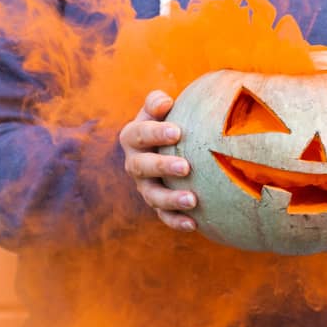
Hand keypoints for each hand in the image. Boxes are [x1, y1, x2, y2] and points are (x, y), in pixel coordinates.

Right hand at [119, 89, 195, 231]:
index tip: (178, 132)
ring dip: (170, 199)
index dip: (156, 133)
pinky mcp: (156, 205)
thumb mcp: (159, 109)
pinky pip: (163, 216)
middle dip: (162, 167)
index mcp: (132, 137)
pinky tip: (194, 224)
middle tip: (185, 167)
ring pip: (152, 196)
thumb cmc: (167, 121)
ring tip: (192, 200)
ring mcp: (144, 186)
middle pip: (141, 167)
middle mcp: (134, 164)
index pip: (139, 134)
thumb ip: (157, 102)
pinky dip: (176, 222)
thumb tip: (165, 103)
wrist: (168, 145)